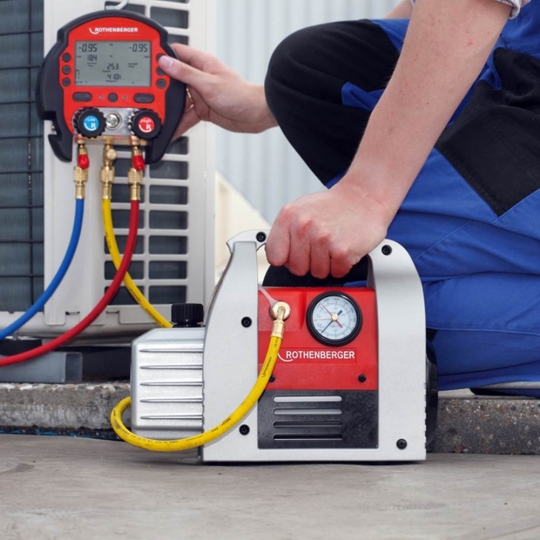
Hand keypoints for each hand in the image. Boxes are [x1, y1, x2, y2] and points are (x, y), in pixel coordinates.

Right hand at [158, 44, 276, 136]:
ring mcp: (201, 94)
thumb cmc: (241, 95)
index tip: (147, 65)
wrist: (257, 115)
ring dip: (169, 106)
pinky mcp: (203, 110)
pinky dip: (179, 122)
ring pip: (178, 99)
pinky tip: (170, 127)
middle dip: (162, 87)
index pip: (176, 54)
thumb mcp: (209, 84)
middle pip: (173, 79)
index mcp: (201, 63)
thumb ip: (186, 74)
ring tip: (157, 113)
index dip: (161, 57)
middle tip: (149, 94)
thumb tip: (166, 62)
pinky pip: (186, 115)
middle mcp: (199, 77)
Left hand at [265, 177, 394, 278]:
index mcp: (288, 216)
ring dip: (328, 264)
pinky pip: (337, 273)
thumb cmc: (332, 206)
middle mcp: (303, 226)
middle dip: (309, 262)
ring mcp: (323, 239)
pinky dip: (343, 265)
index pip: (274, 256)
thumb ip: (285, 232)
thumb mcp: (300, 211)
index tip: (295, 254)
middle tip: (320, 247)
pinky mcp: (342, 251)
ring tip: (333, 244)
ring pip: (317, 273)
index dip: (286, 258)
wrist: (363, 197)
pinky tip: (344, 247)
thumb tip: (277, 256)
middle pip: (296, 269)